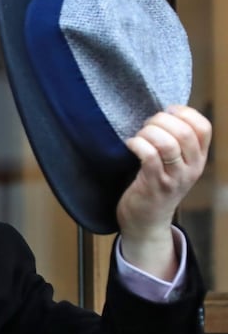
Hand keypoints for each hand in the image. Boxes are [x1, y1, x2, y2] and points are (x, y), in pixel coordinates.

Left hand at [117, 105, 210, 276]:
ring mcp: (174, 177)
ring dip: (148, 132)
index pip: (204, 127)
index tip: (166, 112)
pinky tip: (130, 145)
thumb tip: (166, 113)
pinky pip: (149, 156)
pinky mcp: (154, 184)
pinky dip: (137, 144)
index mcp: (198, 159)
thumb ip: (177, 143)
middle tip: (147, 125)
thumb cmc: (156, 186)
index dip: (185, 113)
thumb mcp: (176, 165)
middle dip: (161, 120)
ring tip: (138, 136)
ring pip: (168, 143)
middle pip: (185, 132)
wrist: (146, 221)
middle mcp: (191, 168)